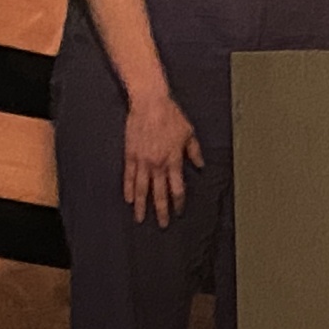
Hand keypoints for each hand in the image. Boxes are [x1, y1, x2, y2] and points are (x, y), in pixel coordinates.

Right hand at [123, 91, 205, 226]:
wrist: (150, 103)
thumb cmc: (171, 115)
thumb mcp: (189, 133)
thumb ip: (194, 151)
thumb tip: (200, 165)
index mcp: (173, 160)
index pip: (177, 188)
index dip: (178, 202)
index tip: (179, 211)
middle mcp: (158, 164)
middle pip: (159, 194)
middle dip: (161, 211)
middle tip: (162, 225)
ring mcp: (142, 161)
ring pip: (141, 189)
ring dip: (142, 206)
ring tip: (140, 219)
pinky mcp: (130, 155)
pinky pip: (128, 176)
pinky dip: (128, 189)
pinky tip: (128, 199)